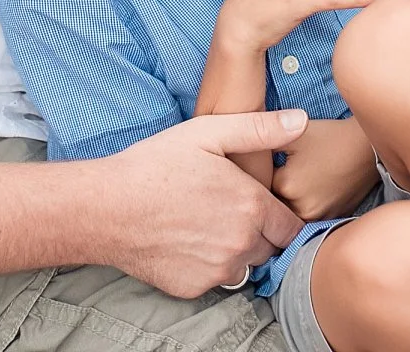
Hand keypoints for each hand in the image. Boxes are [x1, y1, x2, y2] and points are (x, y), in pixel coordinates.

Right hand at [98, 108, 306, 296]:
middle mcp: (240, 244)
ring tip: (210, 223)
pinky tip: (190, 241)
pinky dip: (209, 265)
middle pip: (270, 247)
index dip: (284, 217)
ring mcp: (216, 270)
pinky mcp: (192, 288)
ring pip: (244, 265)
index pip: (292, 227)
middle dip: (260, 231)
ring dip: (237, 250)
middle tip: (232, 209)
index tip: (268, 206)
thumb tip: (300, 121)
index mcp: (250, 207)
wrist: (109, 207)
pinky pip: (215, 279)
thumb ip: (260, 129)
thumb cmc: (157, 164)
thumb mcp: (210, 132)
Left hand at [268, 117, 379, 222]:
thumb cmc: (330, 138)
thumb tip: (242, 156)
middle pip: (273, 208)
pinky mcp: (330, 221)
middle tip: (275, 183)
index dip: (257, 182)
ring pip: (289, 219)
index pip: (258, 190)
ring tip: (295, 189)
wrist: (366, 147)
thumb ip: (265, 145)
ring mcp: (317, 218)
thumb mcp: (295, 135)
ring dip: (287, 208)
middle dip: (270, 199)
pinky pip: (308, 222)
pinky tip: (309, 196)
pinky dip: (305, 212)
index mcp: (286, 185)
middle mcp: (299, 208)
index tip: (260, 174)